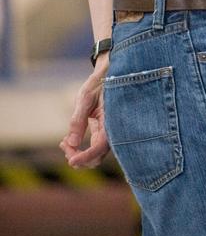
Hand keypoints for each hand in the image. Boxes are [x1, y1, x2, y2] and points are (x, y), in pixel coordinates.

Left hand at [60, 54, 111, 169]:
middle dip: (78, 157)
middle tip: (63, 144)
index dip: (85, 157)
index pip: (99, 148)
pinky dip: (80, 148)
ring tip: (63, 143)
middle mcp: (113, 131)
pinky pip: (93, 147)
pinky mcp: (103, 131)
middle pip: (97, 157)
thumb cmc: (99, 83)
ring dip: (78, 153)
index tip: (71, 162)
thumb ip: (78, 121)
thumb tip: (72, 143)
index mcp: (112, 122)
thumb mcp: (85, 98)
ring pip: (95, 154)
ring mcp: (108, 132)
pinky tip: (67, 141)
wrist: (109, 74)